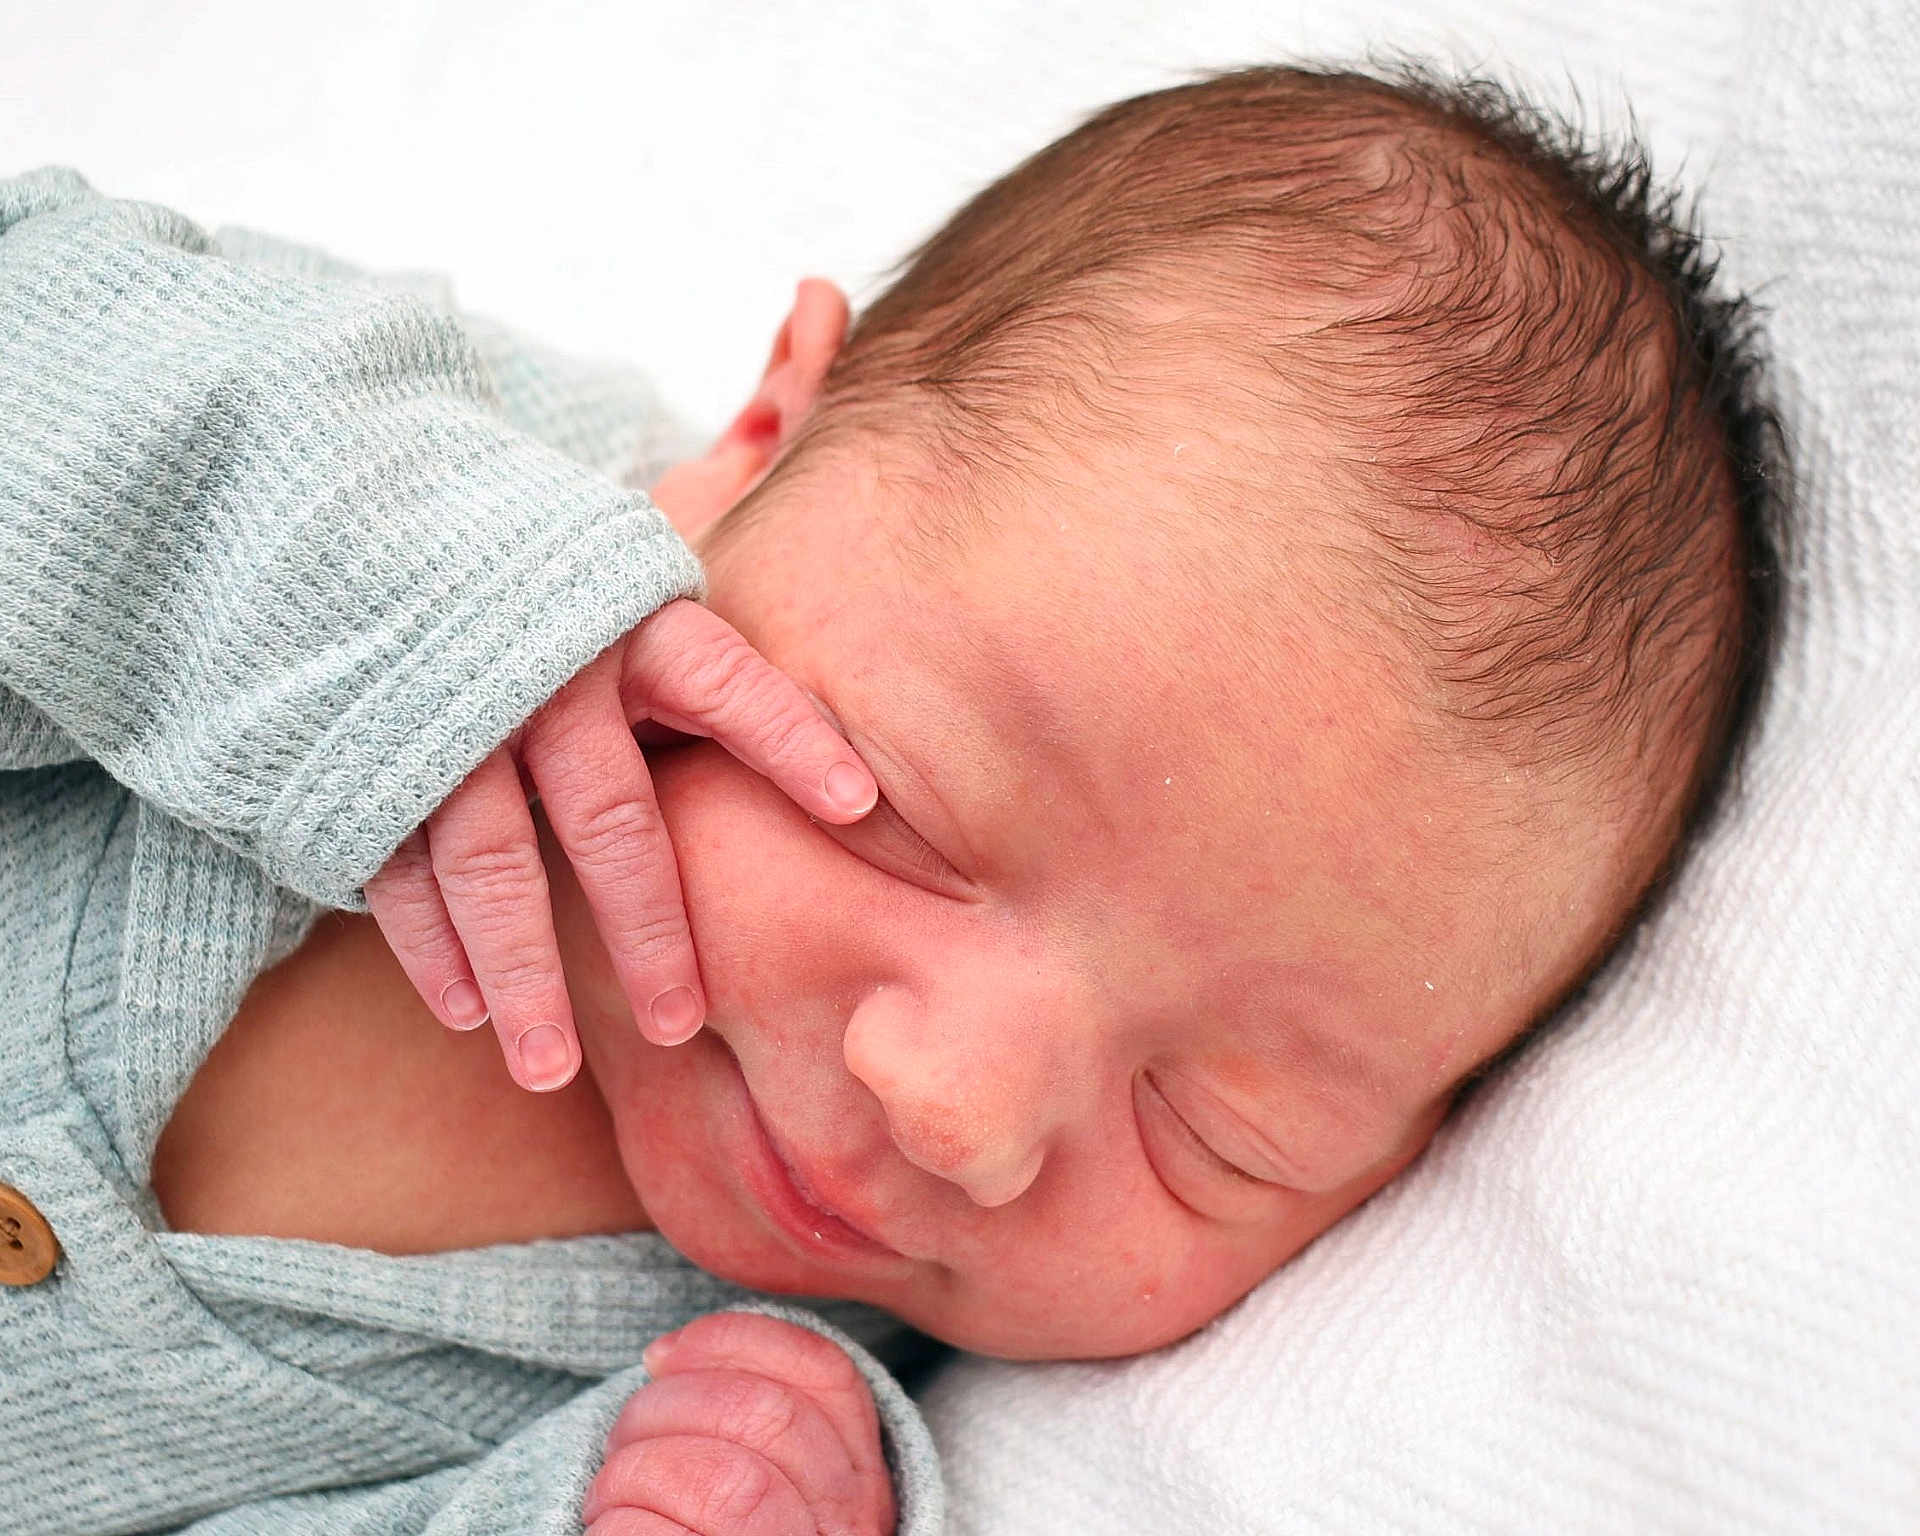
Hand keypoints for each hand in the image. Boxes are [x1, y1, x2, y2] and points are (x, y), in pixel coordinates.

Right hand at [362, 599, 876, 1091]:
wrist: (364, 537)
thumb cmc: (545, 594)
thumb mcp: (631, 598)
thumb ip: (709, 674)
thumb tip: (842, 776)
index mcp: (626, 625)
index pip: (726, 685)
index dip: (792, 740)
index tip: (859, 808)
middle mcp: (544, 673)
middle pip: (609, 817)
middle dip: (646, 929)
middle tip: (679, 1026)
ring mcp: (449, 719)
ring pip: (492, 861)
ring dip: (522, 972)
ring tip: (552, 1071)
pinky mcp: (369, 758)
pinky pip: (400, 864)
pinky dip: (429, 944)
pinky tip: (467, 1014)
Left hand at [584, 1312, 895, 1535]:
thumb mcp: (776, 1493)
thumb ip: (756, 1428)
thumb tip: (663, 1352)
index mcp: (858, 1487)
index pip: (826, 1375)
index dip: (735, 1341)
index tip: (665, 1352)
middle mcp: (845, 1531)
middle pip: (767, 1416)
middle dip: (670, 1405)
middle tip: (627, 1438)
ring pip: (724, 1481)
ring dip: (637, 1470)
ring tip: (612, 1495)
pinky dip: (617, 1525)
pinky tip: (614, 1534)